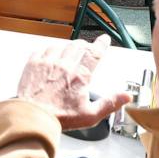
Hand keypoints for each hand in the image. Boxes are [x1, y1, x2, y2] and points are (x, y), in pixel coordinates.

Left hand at [15, 35, 132, 130]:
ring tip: (70, 51)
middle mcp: (64, 65)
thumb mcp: (90, 115)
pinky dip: (50, 50)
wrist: (33, 117)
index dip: (101, 44)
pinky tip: (51, 55)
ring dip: (68, 47)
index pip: (94, 53)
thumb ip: (110, 103)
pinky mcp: (33, 64)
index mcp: (79, 76)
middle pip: (77, 46)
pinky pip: (43, 49)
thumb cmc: (60, 117)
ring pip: (61, 46)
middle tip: (87, 47)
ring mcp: (47, 62)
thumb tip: (126, 96)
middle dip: (85, 45)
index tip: (104, 39)